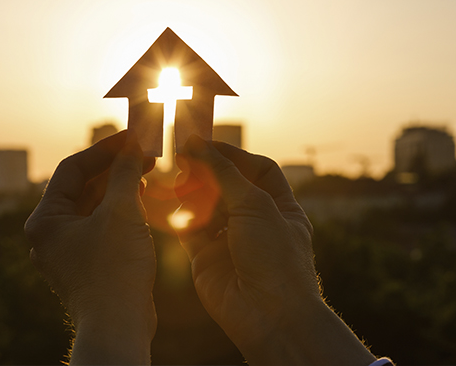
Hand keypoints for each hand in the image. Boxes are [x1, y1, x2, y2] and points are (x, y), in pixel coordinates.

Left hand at [25, 131, 156, 364]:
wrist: (119, 326)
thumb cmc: (114, 271)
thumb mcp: (122, 213)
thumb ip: (126, 174)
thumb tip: (133, 145)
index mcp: (46, 219)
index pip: (72, 169)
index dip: (104, 149)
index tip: (131, 137)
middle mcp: (51, 233)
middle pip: (82, 186)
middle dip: (114, 168)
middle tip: (143, 152)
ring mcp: (68, 249)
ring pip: (93, 205)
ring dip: (119, 187)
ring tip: (146, 170)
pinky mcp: (86, 261)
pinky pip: (100, 224)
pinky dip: (119, 209)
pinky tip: (140, 198)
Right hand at [174, 135, 375, 364]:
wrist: (268, 314)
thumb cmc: (275, 257)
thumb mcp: (254, 204)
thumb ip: (223, 172)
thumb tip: (197, 143)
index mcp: (279, 207)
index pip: (258, 169)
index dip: (233, 154)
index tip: (205, 142)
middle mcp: (255, 222)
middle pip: (228, 185)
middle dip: (207, 171)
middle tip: (184, 157)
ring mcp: (230, 240)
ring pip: (206, 205)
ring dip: (192, 192)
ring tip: (180, 182)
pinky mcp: (206, 257)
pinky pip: (190, 229)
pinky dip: (181, 216)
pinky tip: (176, 207)